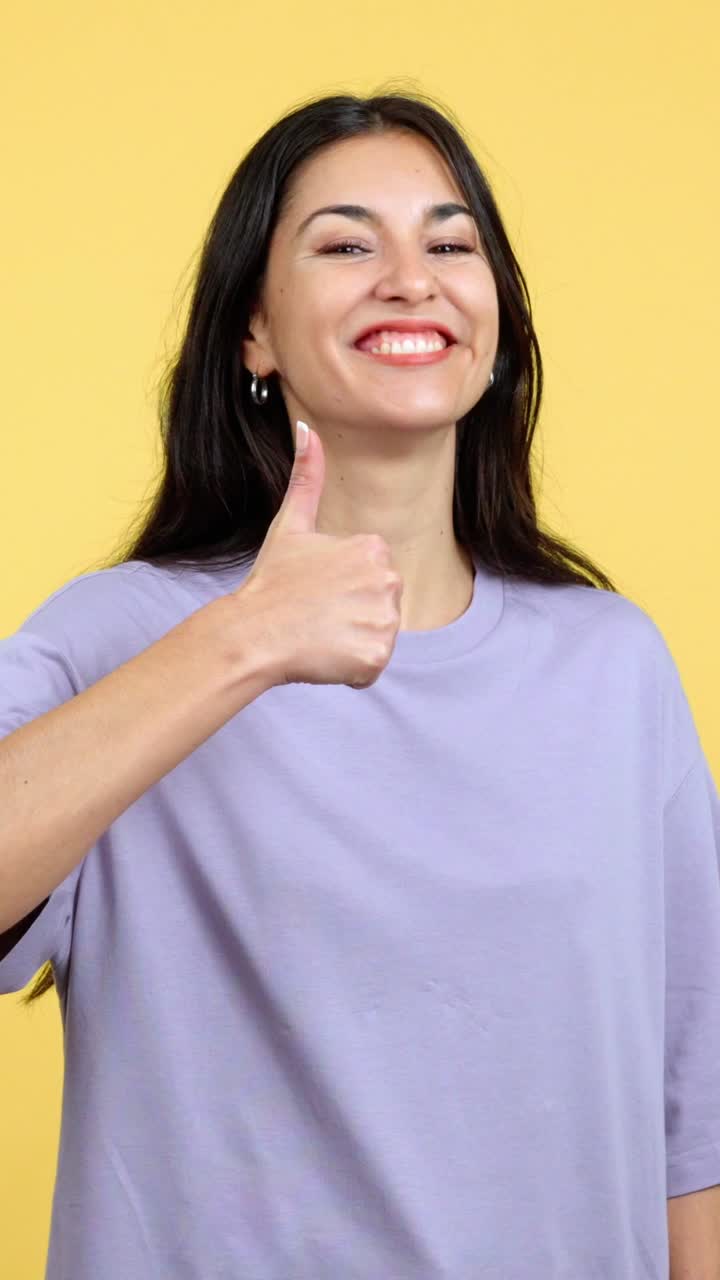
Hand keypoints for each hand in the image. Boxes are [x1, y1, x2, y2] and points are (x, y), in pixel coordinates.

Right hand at [234, 421, 402, 688]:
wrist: (253, 633)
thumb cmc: (271, 582)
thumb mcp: (290, 525)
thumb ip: (306, 477)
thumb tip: (307, 427)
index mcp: (374, 548)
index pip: (374, 579)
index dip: (344, 590)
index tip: (316, 591)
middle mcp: (388, 581)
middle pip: (381, 608)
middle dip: (352, 617)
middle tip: (315, 615)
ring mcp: (385, 620)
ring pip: (377, 638)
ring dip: (351, 644)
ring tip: (318, 635)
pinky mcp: (377, 655)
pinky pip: (371, 668)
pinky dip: (350, 670)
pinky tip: (323, 655)